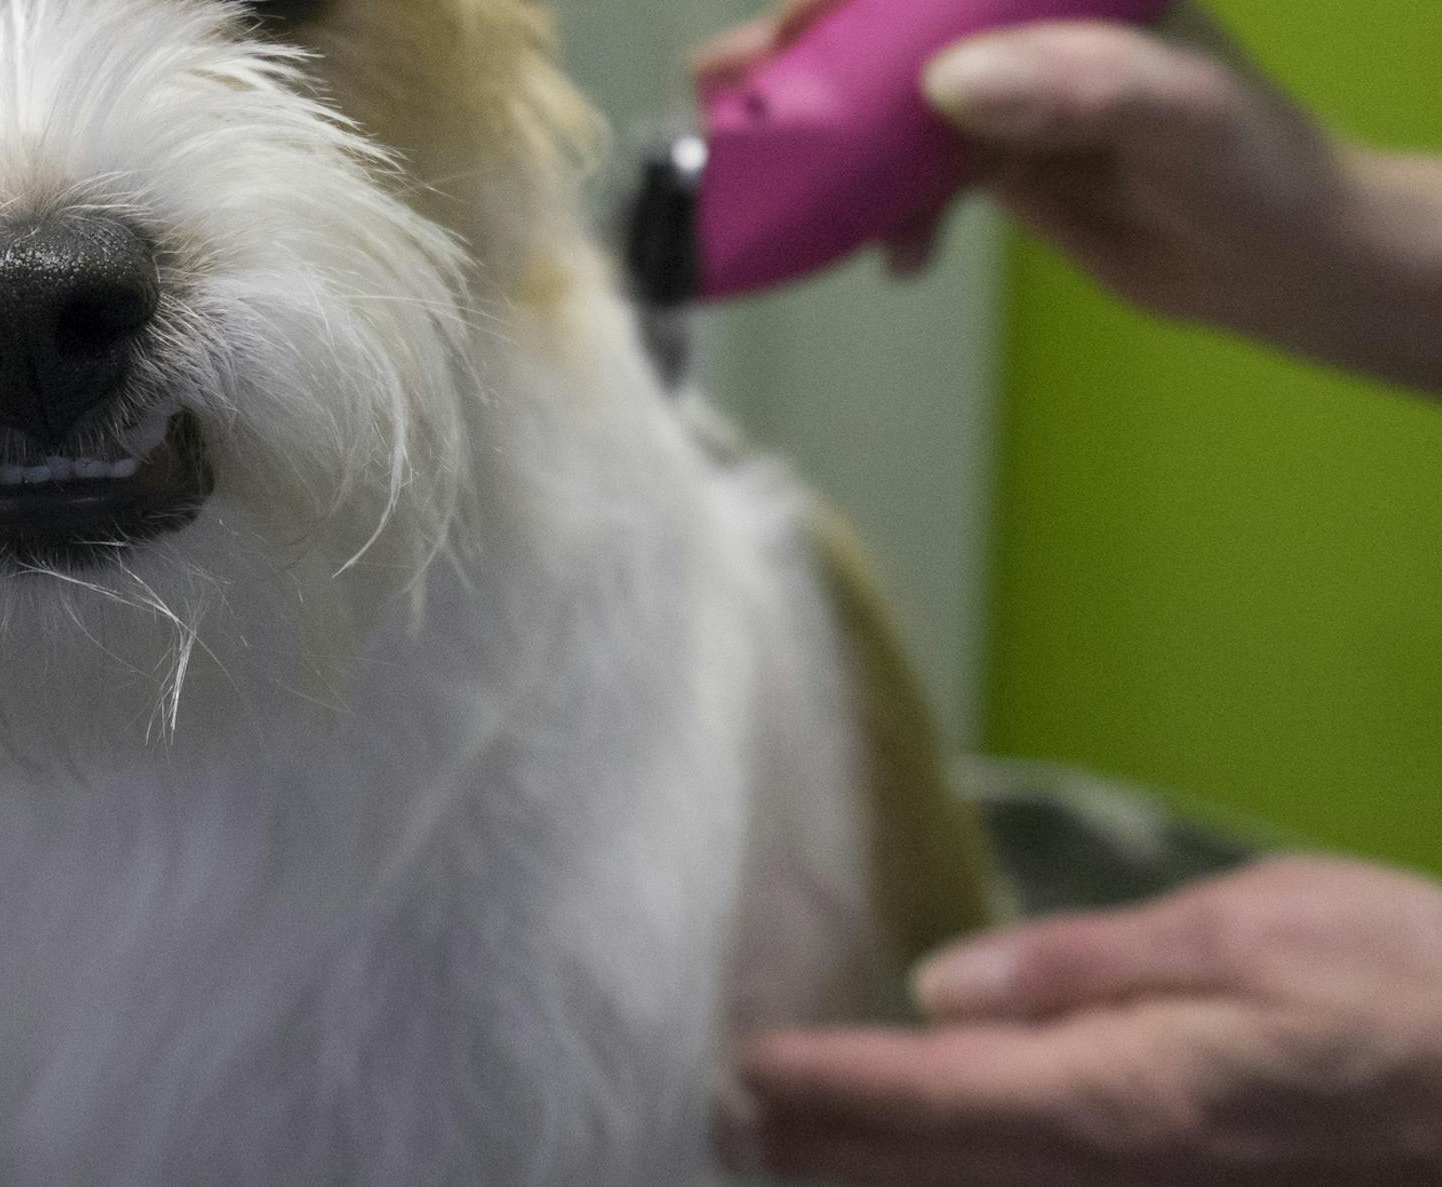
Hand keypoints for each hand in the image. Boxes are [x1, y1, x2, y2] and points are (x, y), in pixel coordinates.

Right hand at [696, 0, 1441, 393]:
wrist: (1286, 273)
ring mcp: (1004, 86)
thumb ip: (1079, 83)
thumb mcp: (1180, 113)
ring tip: (765, 173)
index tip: (798, 24)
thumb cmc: (1264, 171)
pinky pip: (903, 170)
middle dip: (801, 51)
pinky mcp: (992, 157)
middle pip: (885, 11)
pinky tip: (891, 252)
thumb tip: (951, 79)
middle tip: (727, 86)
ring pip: (880, 93)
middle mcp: (1026, 14)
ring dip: (822, 135)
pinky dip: (878, 207)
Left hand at [740, 855, 1441, 1185]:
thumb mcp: (1247, 931)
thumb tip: (942, 990)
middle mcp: (1131, 1179)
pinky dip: (956, 1184)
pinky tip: (914, 1173)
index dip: (828, 1090)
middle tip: (720, 1118)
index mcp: (1130, 1096)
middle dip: (821, 1152)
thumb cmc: (1408, 984)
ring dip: (871, 1182)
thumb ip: (1084, 967)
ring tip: (779, 1152)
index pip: (936, 1099)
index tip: (740, 1070)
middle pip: (937, 1173)